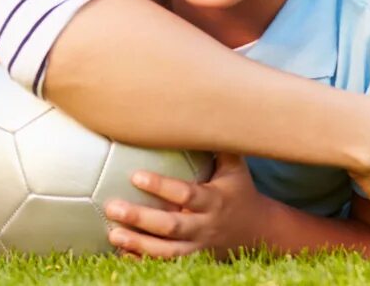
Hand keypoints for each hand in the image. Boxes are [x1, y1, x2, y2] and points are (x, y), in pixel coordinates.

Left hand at [105, 153, 265, 258]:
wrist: (257, 230)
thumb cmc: (237, 189)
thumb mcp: (234, 166)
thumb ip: (218, 142)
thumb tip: (198, 106)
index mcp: (214, 200)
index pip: (186, 193)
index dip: (161, 186)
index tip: (135, 175)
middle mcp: (205, 226)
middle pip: (172, 226)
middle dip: (141, 218)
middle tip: (112, 207)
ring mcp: (198, 247)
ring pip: (167, 251)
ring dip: (139, 244)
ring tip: (112, 233)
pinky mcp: (192, 259)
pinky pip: (166, 263)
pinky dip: (144, 260)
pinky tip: (121, 252)